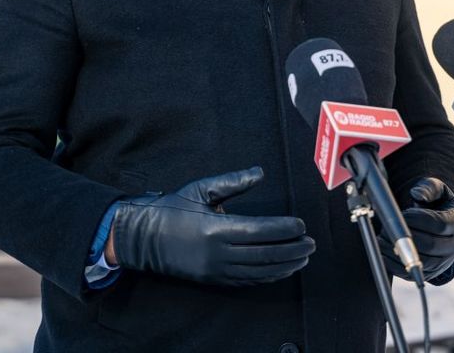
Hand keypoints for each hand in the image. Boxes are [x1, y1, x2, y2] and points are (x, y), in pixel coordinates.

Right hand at [112, 166, 314, 285]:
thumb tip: (260, 172)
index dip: (284, 229)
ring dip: (286, 265)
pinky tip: (283, 269)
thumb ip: (232, 182)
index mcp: (215, 229)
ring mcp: (216, 270)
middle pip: (265, 254)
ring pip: (259, 271)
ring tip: (304, 257)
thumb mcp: (200, 189)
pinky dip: (269, 276)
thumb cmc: (171, 209)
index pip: (260, 231)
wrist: (142, 237)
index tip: (301, 224)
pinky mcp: (214, 280)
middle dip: (292, 249)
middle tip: (311, 242)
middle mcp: (217, 253)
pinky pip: (248, 281)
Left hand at [378, 177, 453, 280]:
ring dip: (398, 251)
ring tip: (383, 237)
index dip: (418, 219)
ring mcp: (442, 263)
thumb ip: (429, 188)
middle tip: (388, 226)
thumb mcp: (437, 192)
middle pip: (430, 245)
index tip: (403, 213)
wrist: (440, 228)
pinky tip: (383, 250)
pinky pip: (411, 273)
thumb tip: (417, 194)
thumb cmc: (436, 206)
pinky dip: (394, 263)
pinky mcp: (428, 273)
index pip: (439, 224)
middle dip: (406, 236)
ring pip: (421, 261)